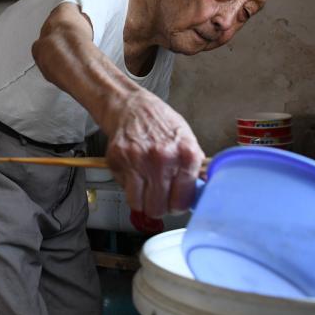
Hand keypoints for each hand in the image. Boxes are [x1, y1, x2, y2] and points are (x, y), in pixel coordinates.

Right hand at [102, 89, 204, 217]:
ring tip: (145, 187)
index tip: (175, 202)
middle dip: (159, 206)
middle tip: (159, 196)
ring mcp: (137, 160)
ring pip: (138, 204)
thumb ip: (193, 169)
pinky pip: (124, 189)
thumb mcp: (187, 140)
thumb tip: (197, 196)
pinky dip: (128, 186)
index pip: (183, 202)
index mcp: (186, 155)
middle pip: (158, 208)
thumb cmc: (160, 123)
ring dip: (142, 200)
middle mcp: (162, 159)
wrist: (131, 106)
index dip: (178, 205)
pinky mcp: (117, 160)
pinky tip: (134, 171)